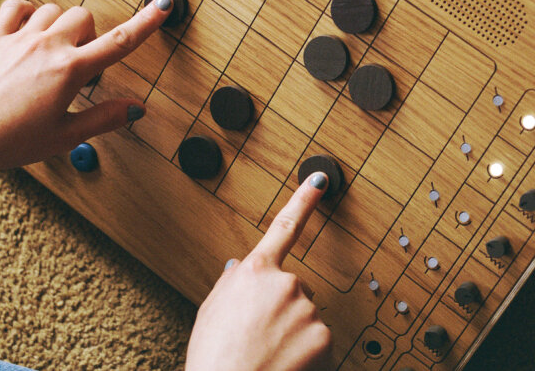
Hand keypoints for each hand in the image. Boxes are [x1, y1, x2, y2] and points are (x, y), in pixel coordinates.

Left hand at [0, 0, 170, 175]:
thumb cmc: (10, 142)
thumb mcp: (64, 137)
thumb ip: (103, 118)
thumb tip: (135, 109)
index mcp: (69, 71)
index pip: (119, 42)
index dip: (146, 23)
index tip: (163, 5)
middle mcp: (47, 47)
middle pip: (84, 17)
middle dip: (89, 36)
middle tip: (78, 66)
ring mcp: (19, 38)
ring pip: (54, 9)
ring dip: (61, 25)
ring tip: (52, 55)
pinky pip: (18, 6)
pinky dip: (28, 13)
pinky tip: (28, 33)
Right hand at [186, 172, 332, 370]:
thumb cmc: (215, 356)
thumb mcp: (211, 311)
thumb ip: (230, 284)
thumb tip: (238, 269)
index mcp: (254, 271)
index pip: (285, 227)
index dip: (304, 200)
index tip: (319, 181)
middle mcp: (285, 283)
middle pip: (295, 288)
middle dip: (283, 307)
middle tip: (258, 334)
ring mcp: (307, 309)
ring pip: (307, 317)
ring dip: (294, 333)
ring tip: (267, 353)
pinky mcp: (324, 336)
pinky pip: (319, 342)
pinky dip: (307, 354)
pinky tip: (285, 364)